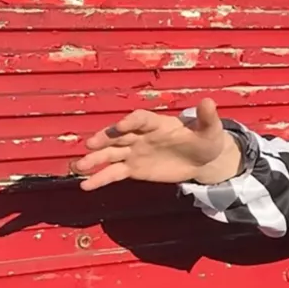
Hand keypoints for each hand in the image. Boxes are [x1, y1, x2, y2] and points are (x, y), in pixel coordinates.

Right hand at [72, 99, 242, 189]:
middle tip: (90, 145)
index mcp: (156, 123)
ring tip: (77, 166)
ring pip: (110, 154)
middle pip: (118, 136)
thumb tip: (209, 101)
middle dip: (104, 139)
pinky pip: (114, 173)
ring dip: (94, 160)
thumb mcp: (211, 130)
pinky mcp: (133, 169)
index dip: (130, 122)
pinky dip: (100, 179)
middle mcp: (140, 136)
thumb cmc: (205, 140)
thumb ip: (207, 117)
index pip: (139, 119)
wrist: (203, 160)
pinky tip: (85, 185)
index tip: (120, 127)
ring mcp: (134, 152)